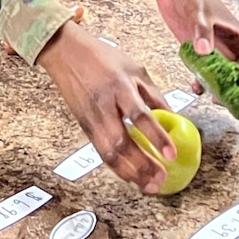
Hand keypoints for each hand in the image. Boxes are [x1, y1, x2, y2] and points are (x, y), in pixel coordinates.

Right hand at [35, 20, 175, 194]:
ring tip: (148, 186)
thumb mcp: (134, 68)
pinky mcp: (84, 127)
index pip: (138, 115)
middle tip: (160, 180)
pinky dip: (117, 168)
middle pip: (121, 143)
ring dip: (129, 174)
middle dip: (142, 165)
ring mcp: (92, 118)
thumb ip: (153, 94)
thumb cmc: (101, 57)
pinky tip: (131, 176)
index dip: (156, 136)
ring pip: (108, 154)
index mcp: (120, 87)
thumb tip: (173, 117)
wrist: (64, 52)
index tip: (171, 155)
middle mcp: (104, 106)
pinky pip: (101, 152)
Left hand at [154, 0, 238, 110]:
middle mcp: (230, 48)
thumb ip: (202, 31)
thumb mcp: (198, 11)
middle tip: (221, 103)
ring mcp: (215, 51)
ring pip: (224, 80)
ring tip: (209, 97)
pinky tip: (195, 87)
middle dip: (235, 96)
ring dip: (219, 91)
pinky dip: (203, 83)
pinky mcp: (200, 51)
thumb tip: (205, 51)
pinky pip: (207, 73)